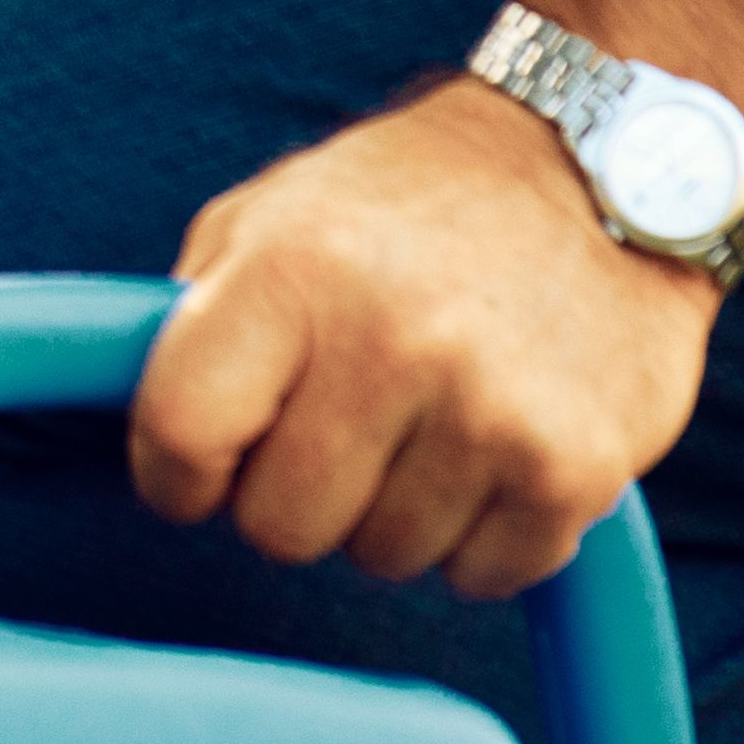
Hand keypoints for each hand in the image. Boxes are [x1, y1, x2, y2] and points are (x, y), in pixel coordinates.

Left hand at [130, 74, 717, 600]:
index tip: (197, 471)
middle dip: (289, 495)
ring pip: (383, 557)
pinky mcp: (576, 469)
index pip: (181, 432)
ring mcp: (489, 411)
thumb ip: (194, 318)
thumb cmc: (406, 202)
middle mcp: (389, 342)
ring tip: (422, 423)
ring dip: (389, 514)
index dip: (172, 473)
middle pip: (279, 525)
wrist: (595, 167)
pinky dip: (479, 539)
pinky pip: (483, 576)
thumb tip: (147, 433)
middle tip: (332, 434)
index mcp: (291, 273)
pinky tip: (490, 453)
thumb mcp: (269, 214)